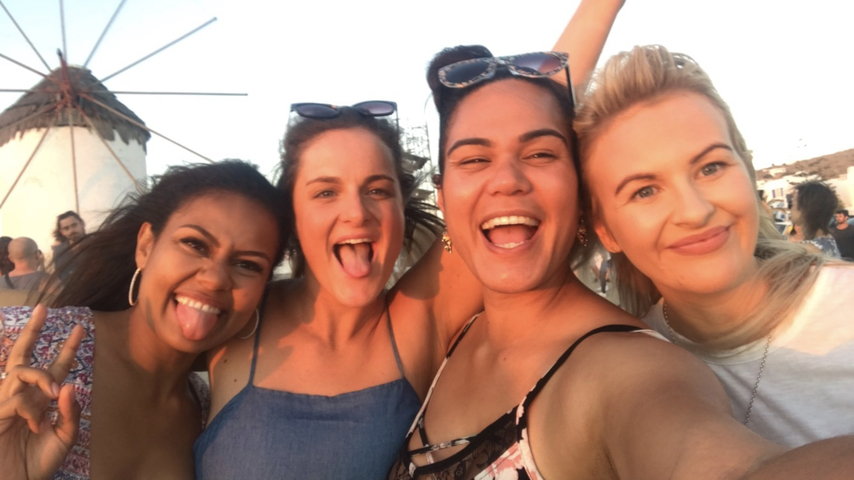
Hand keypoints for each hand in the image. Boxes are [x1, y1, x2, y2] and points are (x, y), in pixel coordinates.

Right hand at [0, 304, 83, 479]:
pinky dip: (29, 408)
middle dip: (32, 331)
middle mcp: (22, 397)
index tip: (79, 327)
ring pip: (21, 372)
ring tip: (51, 392)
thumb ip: (70, 413)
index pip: (55, 368)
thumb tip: (70, 385)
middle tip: (43, 309)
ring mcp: (5, 404)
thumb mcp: (64, 438)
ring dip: (41, 377)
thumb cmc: (37, 464)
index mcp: (41, 401)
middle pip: (23, 356)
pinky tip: (35, 424)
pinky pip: (15, 399)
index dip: (67, 348)